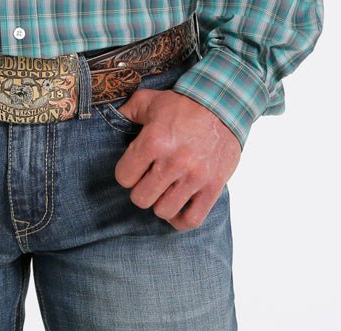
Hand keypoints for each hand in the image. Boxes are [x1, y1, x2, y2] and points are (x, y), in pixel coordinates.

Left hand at [112, 89, 241, 231]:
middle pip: (141, 199)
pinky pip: (191, 219)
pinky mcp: (213, 187)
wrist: (226, 103)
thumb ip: (130, 110)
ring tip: (166, 191)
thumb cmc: (185, 105)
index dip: (127, 174)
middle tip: (151, 180)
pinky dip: (181, 220)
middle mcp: (174, 161)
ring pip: (163, 211)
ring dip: (161, 203)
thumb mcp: (153, 100)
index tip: (137, 168)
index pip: (124, 178)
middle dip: (142, 190)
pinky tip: (179, 207)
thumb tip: (114, 115)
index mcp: (155, 141)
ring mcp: (195, 176)